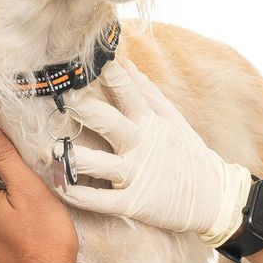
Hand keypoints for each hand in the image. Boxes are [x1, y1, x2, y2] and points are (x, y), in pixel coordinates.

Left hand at [60, 57, 252, 245]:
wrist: (213, 197)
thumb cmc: (186, 153)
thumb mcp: (171, 119)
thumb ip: (146, 92)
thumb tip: (124, 62)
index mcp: (149, 121)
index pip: (127, 91)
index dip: (108, 74)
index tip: (87, 59)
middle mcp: (140, 144)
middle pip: (107, 122)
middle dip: (83, 109)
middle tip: (59, 96)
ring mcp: (135, 174)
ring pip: (97, 163)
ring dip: (71, 156)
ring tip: (48, 150)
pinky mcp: (132, 203)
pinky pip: (99, 200)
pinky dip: (78, 194)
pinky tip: (60, 186)